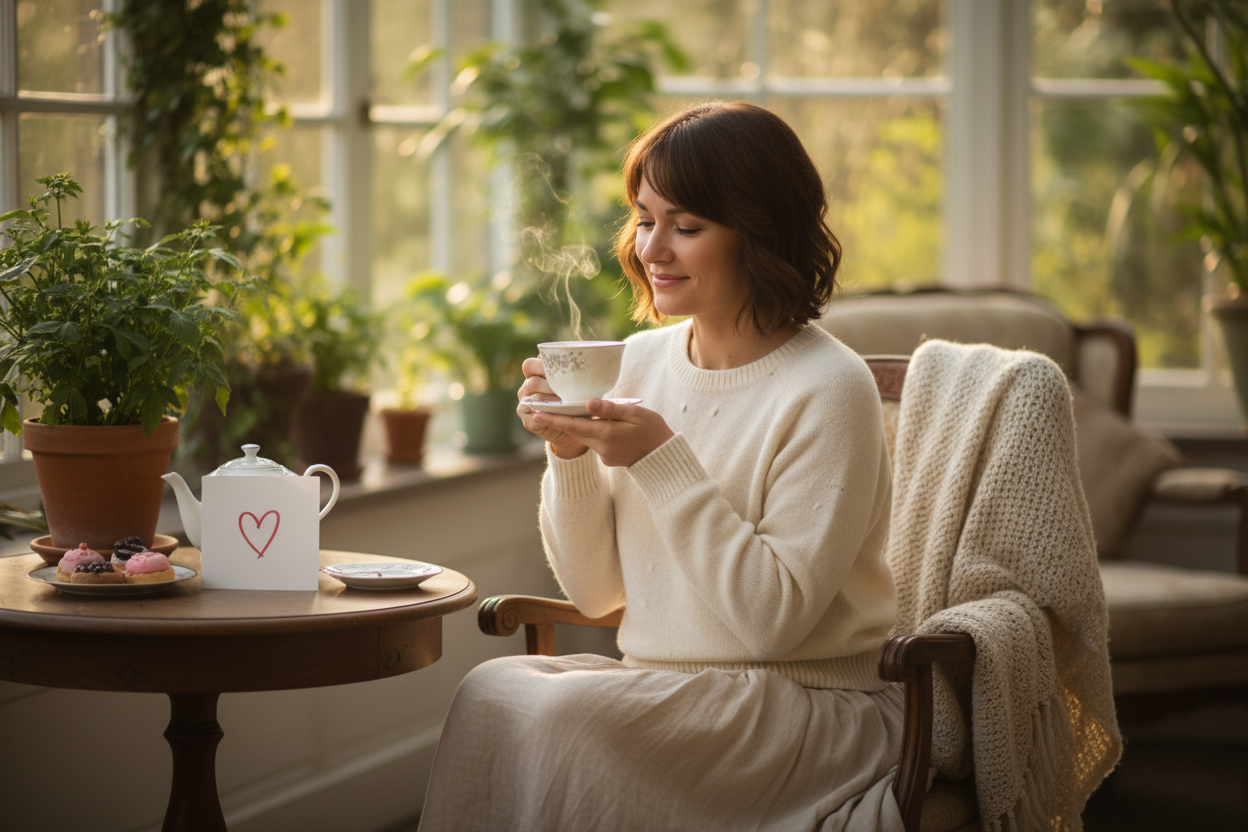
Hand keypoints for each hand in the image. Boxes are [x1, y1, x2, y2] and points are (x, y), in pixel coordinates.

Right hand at [516, 357, 588, 458]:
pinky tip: (561, 414)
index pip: (529, 365)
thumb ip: (570, 370)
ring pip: (534, 399)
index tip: (561, 368)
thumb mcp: (573, 383)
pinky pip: (535, 417)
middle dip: (549, 384)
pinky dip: (549, 416)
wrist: (573, 426)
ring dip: (551, 400)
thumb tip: (577, 352)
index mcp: (534, 375)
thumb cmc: (574, 399)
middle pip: (531, 382)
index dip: (541, 366)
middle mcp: (527, 389)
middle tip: (566, 386)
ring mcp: (525, 405)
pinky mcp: (528, 421)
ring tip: (567, 400)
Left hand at [531, 398, 673, 467]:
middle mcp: (601, 447)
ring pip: (584, 436)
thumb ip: (610, 409)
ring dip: (574, 425)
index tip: (536, 414)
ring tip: (562, 411)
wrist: (663, 457)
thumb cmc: (653, 430)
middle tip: (540, 409)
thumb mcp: (635, 414)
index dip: (553, 419)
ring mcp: (604, 455)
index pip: (574, 425)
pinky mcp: (608, 459)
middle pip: (574, 431)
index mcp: (606, 434)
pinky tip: (592, 423)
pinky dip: (589, 432)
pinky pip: (594, 442)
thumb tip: (589, 402)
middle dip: (558, 421)